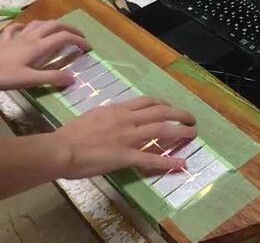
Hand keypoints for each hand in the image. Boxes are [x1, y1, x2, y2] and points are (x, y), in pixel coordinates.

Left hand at [0, 20, 90, 89]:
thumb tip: (73, 78)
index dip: (79, 40)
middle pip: (54, 25)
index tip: (88, 48)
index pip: (64, 37)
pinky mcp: (4, 40)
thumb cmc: (3, 76)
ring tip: (59, 31)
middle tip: (79, 36)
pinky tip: (26, 30)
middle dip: (69, 28)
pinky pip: (16, 28)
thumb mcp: (29, 80)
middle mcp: (29, 38)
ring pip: (38, 23)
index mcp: (38, 47)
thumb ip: (51, 78)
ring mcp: (16, 37)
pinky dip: (25, 26)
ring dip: (52, 25)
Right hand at [50, 97, 196, 178]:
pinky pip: (151, 158)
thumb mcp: (94, 115)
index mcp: (118, 110)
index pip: (147, 102)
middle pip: (161, 112)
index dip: (164, 104)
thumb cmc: (71, 133)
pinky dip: (169, 161)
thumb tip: (118, 115)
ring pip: (161, 130)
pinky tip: (181, 163)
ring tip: (192, 133)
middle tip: (190, 118)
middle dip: (179, 114)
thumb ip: (109, 115)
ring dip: (180, 131)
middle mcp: (127, 119)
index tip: (171, 108)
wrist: (60, 148)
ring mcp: (128, 137)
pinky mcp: (126, 156)